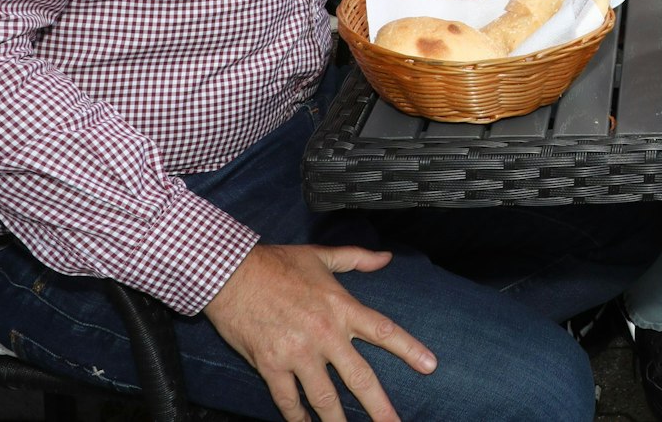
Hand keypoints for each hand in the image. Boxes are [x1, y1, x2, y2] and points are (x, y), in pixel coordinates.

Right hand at [204, 243, 433, 421]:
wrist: (231, 274)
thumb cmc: (276, 263)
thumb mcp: (320, 255)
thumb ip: (357, 258)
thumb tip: (386, 258)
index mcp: (341, 307)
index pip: (384, 332)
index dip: (409, 350)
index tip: (430, 366)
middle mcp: (324, 334)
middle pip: (359, 378)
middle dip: (379, 407)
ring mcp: (297, 353)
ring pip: (324, 397)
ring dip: (337, 421)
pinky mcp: (270, 365)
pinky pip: (287, 399)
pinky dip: (296, 416)